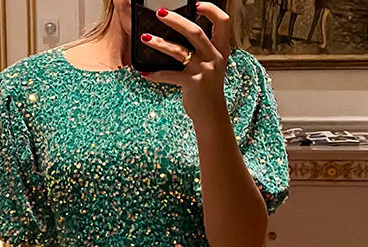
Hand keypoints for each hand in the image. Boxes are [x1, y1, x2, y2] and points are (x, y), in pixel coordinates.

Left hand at [140, 3, 231, 125]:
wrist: (212, 115)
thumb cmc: (207, 90)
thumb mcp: (211, 67)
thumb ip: (202, 51)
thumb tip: (179, 36)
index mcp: (221, 50)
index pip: (222, 22)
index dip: (210, 9)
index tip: (195, 4)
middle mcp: (214, 58)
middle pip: (195, 31)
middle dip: (176, 20)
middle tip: (160, 13)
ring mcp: (203, 70)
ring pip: (178, 51)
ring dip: (159, 43)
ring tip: (145, 38)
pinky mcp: (192, 83)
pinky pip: (170, 75)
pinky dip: (156, 74)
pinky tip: (145, 73)